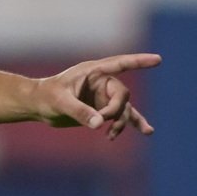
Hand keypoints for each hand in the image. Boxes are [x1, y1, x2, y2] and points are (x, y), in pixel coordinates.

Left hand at [34, 53, 160, 138]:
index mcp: (92, 72)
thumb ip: (80, 112)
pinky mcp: (102, 109)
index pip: (120, 64)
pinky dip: (129, 124)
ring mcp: (103, 96)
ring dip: (121, 122)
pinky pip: (122, 116)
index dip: (139, 61)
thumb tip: (98, 124)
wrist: (39, 106)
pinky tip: (145, 131)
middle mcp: (102, 82)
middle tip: (100, 120)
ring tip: (111, 135)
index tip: (158, 60)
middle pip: (121, 95)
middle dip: (114, 110)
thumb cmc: (46, 97)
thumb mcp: (60, 102)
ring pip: (123, 108)